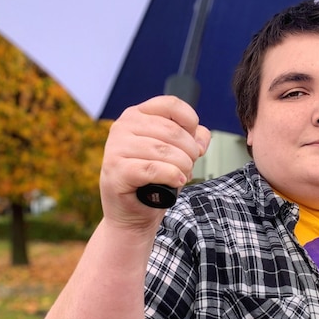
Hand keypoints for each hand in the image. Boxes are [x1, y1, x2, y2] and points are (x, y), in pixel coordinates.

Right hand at [100, 95, 210, 229]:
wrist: (132, 214)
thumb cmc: (152, 182)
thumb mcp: (175, 155)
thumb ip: (191, 139)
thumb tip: (202, 136)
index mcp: (136, 115)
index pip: (171, 104)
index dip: (190, 122)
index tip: (194, 142)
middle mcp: (122, 126)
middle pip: (171, 130)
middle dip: (190, 151)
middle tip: (190, 166)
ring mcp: (116, 148)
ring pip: (164, 150)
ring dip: (183, 166)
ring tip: (183, 176)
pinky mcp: (116, 170)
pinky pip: (153, 169)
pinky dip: (172, 176)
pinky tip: (177, 181)